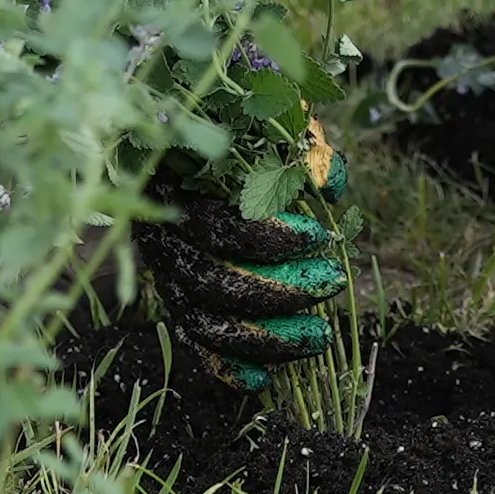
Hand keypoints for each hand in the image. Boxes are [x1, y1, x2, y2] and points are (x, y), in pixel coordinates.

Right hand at [135, 123, 346, 387]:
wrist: (179, 118)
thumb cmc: (233, 113)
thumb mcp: (266, 112)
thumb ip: (299, 146)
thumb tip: (331, 186)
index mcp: (174, 186)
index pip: (217, 226)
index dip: (269, 239)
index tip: (319, 236)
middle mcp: (162, 234)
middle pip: (214, 282)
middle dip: (280, 293)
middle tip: (332, 283)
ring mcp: (165, 268)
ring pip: (206, 319)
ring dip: (266, 338)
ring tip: (319, 337)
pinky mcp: (175, 293)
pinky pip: (195, 339)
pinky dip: (226, 365)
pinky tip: (262, 381)